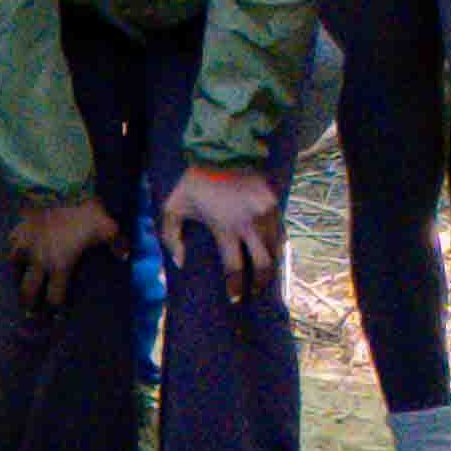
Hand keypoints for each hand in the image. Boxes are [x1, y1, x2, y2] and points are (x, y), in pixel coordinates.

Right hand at [8, 195, 121, 302]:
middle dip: (28, 305)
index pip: (55, 296)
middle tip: (30, 313)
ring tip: (18, 278)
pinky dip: (13, 249)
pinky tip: (15, 249)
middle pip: (29, 290)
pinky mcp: (19, 230)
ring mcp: (26, 245)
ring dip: (17, 275)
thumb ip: (116, 243)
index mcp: (60, 265)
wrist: (57, 188)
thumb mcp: (106, 227)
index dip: (55, 310)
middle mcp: (40, 261)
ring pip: (15, 267)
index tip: (56, 318)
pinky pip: (11, 244)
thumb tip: (125, 254)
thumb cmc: (83, 211)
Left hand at [160, 159, 280, 285]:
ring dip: (271, 264)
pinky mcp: (274, 202)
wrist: (219, 150)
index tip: (235, 300)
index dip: (236, 288)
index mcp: (225, 228)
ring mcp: (265, 213)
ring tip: (265, 274)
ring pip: (275, 249)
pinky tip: (271, 252)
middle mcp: (249, 225)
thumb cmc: (192, 182)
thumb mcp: (172, 208)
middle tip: (256, 292)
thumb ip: (170, 238)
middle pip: (263, 264)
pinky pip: (280, 231)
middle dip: (260, 283)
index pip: (235, 268)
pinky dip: (276, 245)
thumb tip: (180, 263)